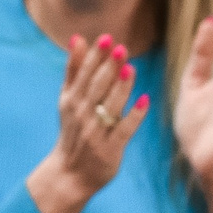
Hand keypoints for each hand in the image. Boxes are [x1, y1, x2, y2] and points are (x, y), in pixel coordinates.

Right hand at [25, 34, 148, 212]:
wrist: (69, 174)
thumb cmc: (73, 131)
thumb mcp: (68, 100)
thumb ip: (74, 70)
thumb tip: (78, 38)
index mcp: (71, 101)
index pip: (83, 75)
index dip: (94, 57)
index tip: (106, 38)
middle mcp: (82, 115)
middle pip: (96, 89)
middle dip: (108, 68)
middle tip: (121, 48)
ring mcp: (95, 133)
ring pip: (109, 107)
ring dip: (120, 89)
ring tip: (130, 68)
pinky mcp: (109, 150)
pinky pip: (123, 130)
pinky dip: (133, 115)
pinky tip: (144, 99)